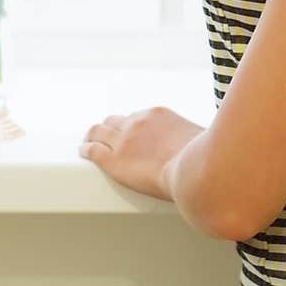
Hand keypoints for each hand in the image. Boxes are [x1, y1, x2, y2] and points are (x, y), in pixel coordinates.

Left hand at [78, 105, 205, 201]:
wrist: (193, 170)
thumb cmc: (202, 158)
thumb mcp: (198, 137)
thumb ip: (189, 138)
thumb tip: (197, 147)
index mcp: (156, 115)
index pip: (137, 117)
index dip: (131, 125)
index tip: (131, 132)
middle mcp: (136, 123)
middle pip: (115, 121)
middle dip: (110, 127)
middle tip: (106, 134)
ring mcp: (123, 140)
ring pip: (99, 131)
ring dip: (93, 135)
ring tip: (87, 139)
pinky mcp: (113, 160)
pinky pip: (92, 150)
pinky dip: (86, 149)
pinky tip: (83, 150)